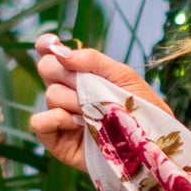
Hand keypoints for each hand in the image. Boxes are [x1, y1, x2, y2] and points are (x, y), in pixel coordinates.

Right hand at [29, 35, 169, 174]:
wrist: (152, 147)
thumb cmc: (142, 110)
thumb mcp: (124, 77)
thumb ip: (93, 60)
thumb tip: (60, 52)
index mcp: (80, 75)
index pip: (51, 53)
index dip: (46, 45)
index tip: (53, 44)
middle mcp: (67, 93)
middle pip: (47, 68)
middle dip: (67, 73)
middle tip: (90, 88)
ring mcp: (61, 117)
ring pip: (51, 94)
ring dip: (75, 102)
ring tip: (98, 117)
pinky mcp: (58, 141)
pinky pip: (39, 122)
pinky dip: (55, 119)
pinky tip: (78, 124)